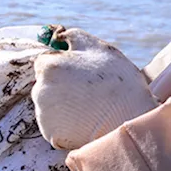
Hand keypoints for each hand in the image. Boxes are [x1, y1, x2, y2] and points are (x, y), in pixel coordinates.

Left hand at [31, 27, 156, 150]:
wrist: (131, 119)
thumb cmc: (118, 81)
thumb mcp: (98, 48)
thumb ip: (73, 38)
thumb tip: (58, 36)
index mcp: (50, 67)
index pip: (45, 60)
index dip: (63, 64)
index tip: (78, 70)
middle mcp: (40, 91)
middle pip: (45, 83)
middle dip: (62, 83)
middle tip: (88, 89)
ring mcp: (44, 115)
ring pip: (49, 103)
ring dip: (63, 103)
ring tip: (89, 105)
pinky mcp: (50, 134)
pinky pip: (54, 124)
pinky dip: (66, 122)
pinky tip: (85, 119)